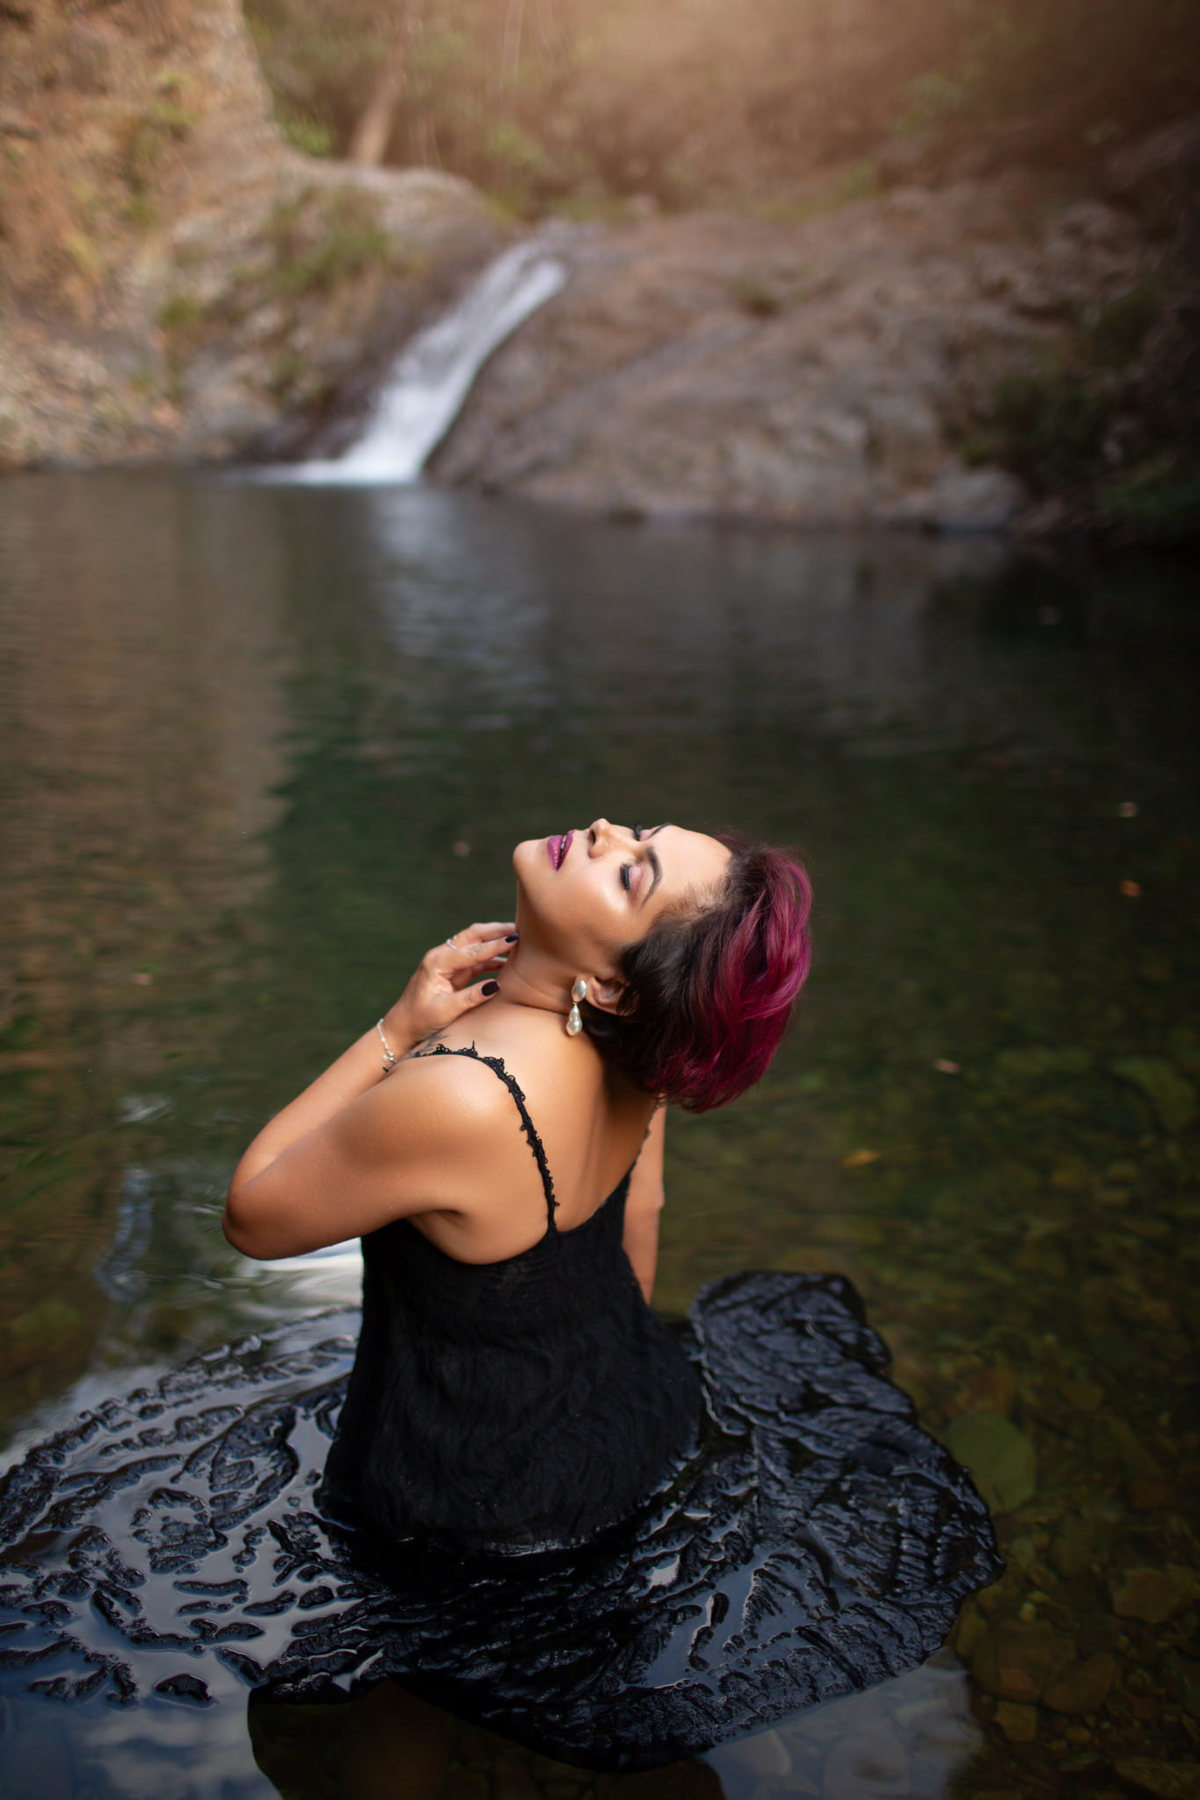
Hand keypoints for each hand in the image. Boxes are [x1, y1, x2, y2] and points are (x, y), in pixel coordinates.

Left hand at [383, 921, 515, 1049]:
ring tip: (519, 939)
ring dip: (495, 940)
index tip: (514, 939)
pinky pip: (477, 958)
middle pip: (472, 935)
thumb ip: (469, 998)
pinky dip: (492, 956)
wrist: (402, 1028)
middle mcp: (441, 957)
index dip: (494, 945)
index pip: (470, 950)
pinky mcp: (454, 971)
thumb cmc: (420, 1020)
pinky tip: (509, 959)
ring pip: (475, 943)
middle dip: (495, 931)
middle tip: (520, 929)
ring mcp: (448, 962)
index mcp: (436, 963)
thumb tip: (495, 986)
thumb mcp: (445, 1011)